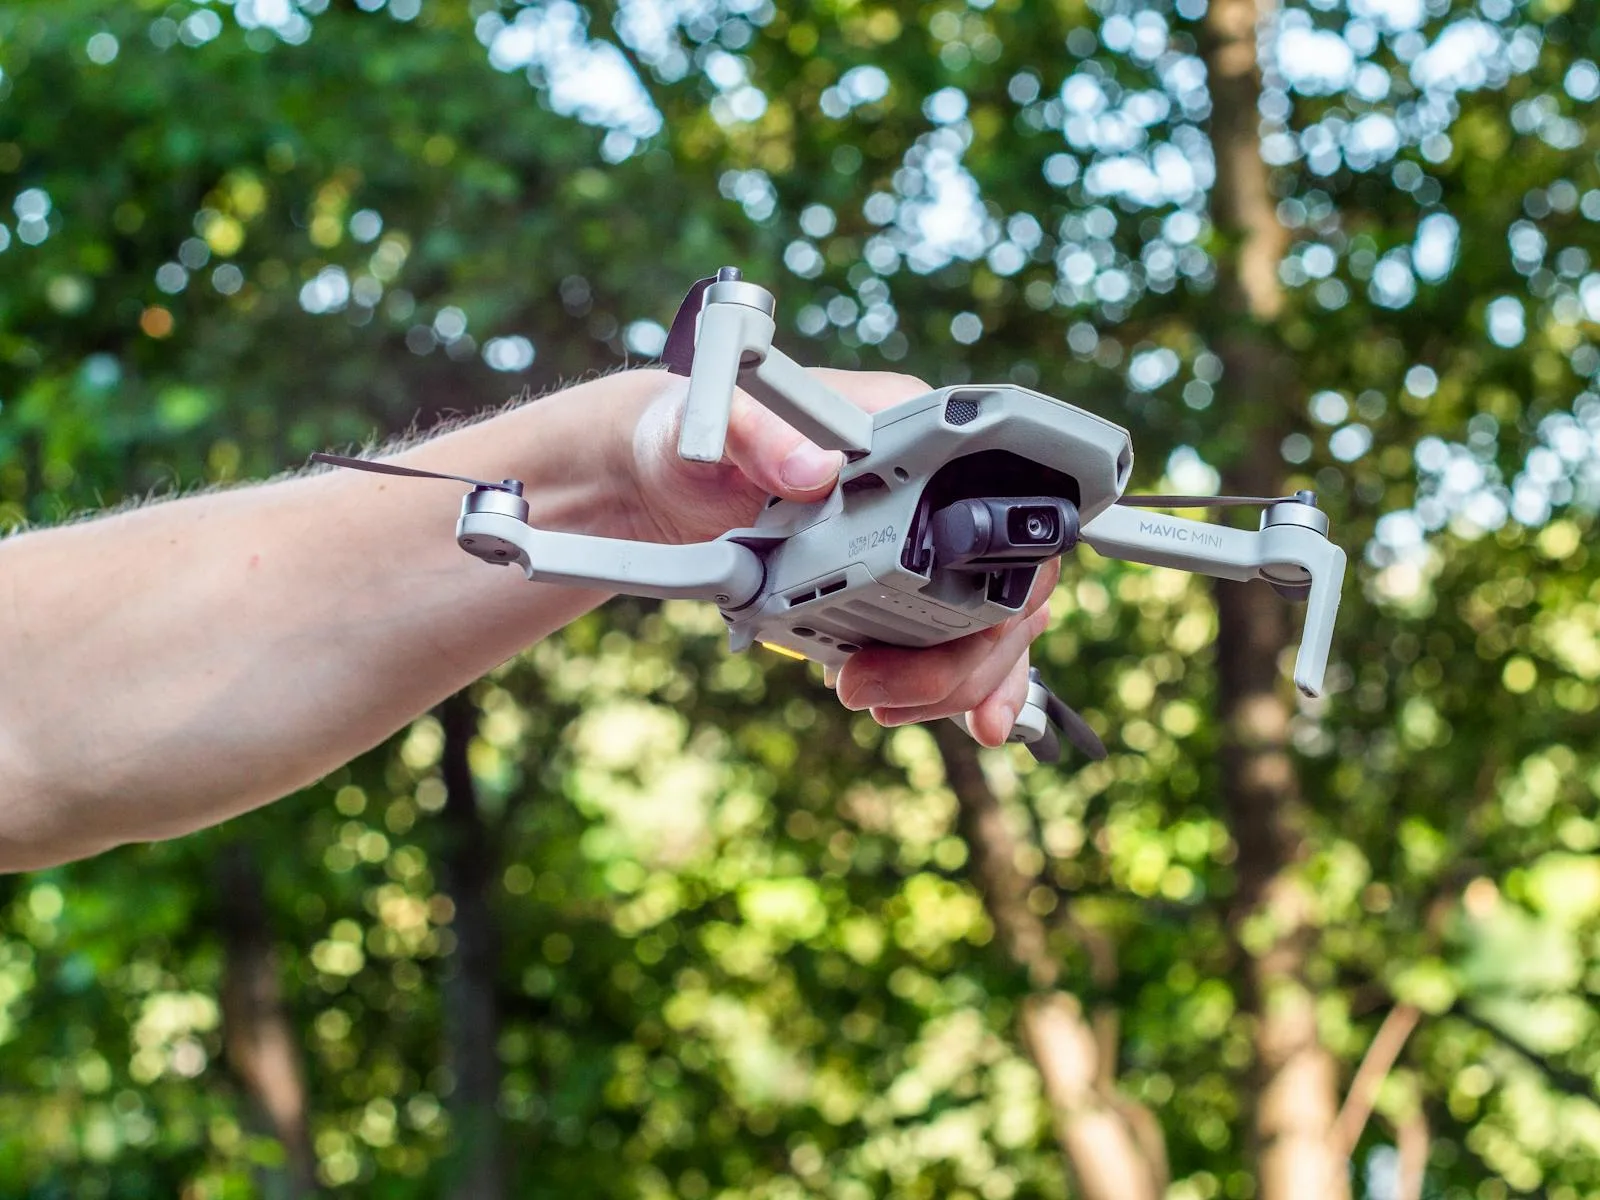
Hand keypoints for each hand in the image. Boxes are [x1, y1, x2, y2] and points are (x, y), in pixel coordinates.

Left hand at [619, 368, 1055, 747]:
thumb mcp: (709, 425)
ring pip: (985, 623)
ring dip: (954, 681)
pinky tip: (963, 721)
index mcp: (909, 427)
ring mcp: (918, 538)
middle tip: (875, 692)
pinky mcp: (894, 582)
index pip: (999, 501)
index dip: (1010, 577)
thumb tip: (813, 470)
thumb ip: (757, 434)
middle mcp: (932, 482)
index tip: (980, 633)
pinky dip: (961, 685)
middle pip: (1004, 581)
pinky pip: (953, 639)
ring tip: (880, 706)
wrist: (661, 473)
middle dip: (963, 657)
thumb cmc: (687, 434)